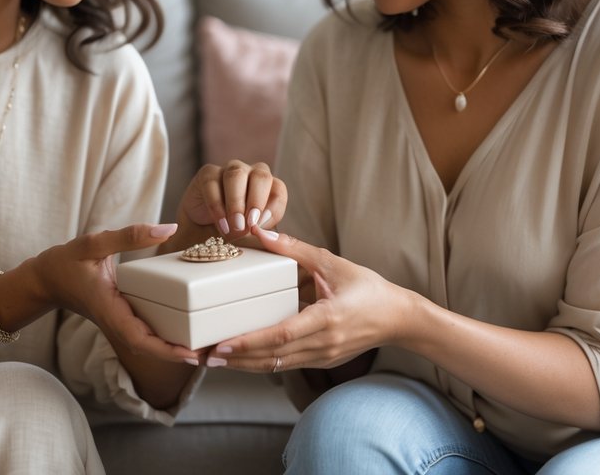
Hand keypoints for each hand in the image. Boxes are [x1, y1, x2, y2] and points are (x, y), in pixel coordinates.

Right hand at [32, 223, 199, 363]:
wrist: (44, 280)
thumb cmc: (65, 262)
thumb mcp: (95, 242)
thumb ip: (130, 235)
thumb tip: (168, 229)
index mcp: (109, 308)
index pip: (138, 337)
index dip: (165, 349)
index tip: (190, 354)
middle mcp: (116, 320)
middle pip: (150, 347)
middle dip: (180, 354)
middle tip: (213, 352)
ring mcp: (118, 322)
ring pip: (149, 343)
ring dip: (176, 348)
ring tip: (208, 345)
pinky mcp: (121, 318)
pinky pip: (145, 333)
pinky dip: (166, 337)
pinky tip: (186, 332)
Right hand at [164, 160, 287, 251]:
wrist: (204, 229)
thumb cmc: (234, 230)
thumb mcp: (252, 234)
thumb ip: (262, 234)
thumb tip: (267, 235)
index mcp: (268, 186)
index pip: (278, 190)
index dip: (273, 208)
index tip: (262, 228)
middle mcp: (251, 173)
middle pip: (261, 176)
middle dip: (256, 202)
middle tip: (249, 225)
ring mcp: (229, 170)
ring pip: (236, 175)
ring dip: (236, 203)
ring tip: (235, 227)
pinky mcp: (207, 173)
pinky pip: (212, 182)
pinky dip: (217, 205)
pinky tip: (221, 223)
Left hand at [207, 227, 409, 372]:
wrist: (398, 318)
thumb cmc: (367, 288)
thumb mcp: (332, 263)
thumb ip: (295, 249)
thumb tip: (260, 233)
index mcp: (327, 319)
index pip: (281, 335)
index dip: (249, 342)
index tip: (221, 344)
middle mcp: (323, 344)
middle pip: (271, 357)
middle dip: (234, 358)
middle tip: (201, 354)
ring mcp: (321, 357)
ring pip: (274, 365)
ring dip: (242, 364)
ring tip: (210, 358)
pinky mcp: (320, 361)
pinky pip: (284, 364)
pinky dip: (259, 361)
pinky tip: (237, 357)